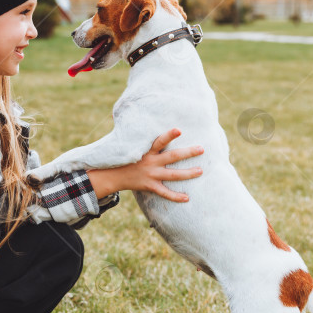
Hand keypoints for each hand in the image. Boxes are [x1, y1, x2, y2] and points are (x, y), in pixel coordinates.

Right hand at [86, 128, 203, 201]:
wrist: (111, 175)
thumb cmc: (122, 156)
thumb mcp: (124, 142)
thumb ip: (129, 131)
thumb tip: (114, 114)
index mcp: (145, 150)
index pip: (159, 141)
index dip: (169, 136)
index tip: (179, 130)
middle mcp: (150, 162)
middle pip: (172, 157)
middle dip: (188, 153)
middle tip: (201, 149)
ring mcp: (151, 175)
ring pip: (172, 175)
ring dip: (188, 174)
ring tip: (201, 171)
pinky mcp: (149, 186)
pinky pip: (164, 193)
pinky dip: (175, 196)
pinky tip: (187, 198)